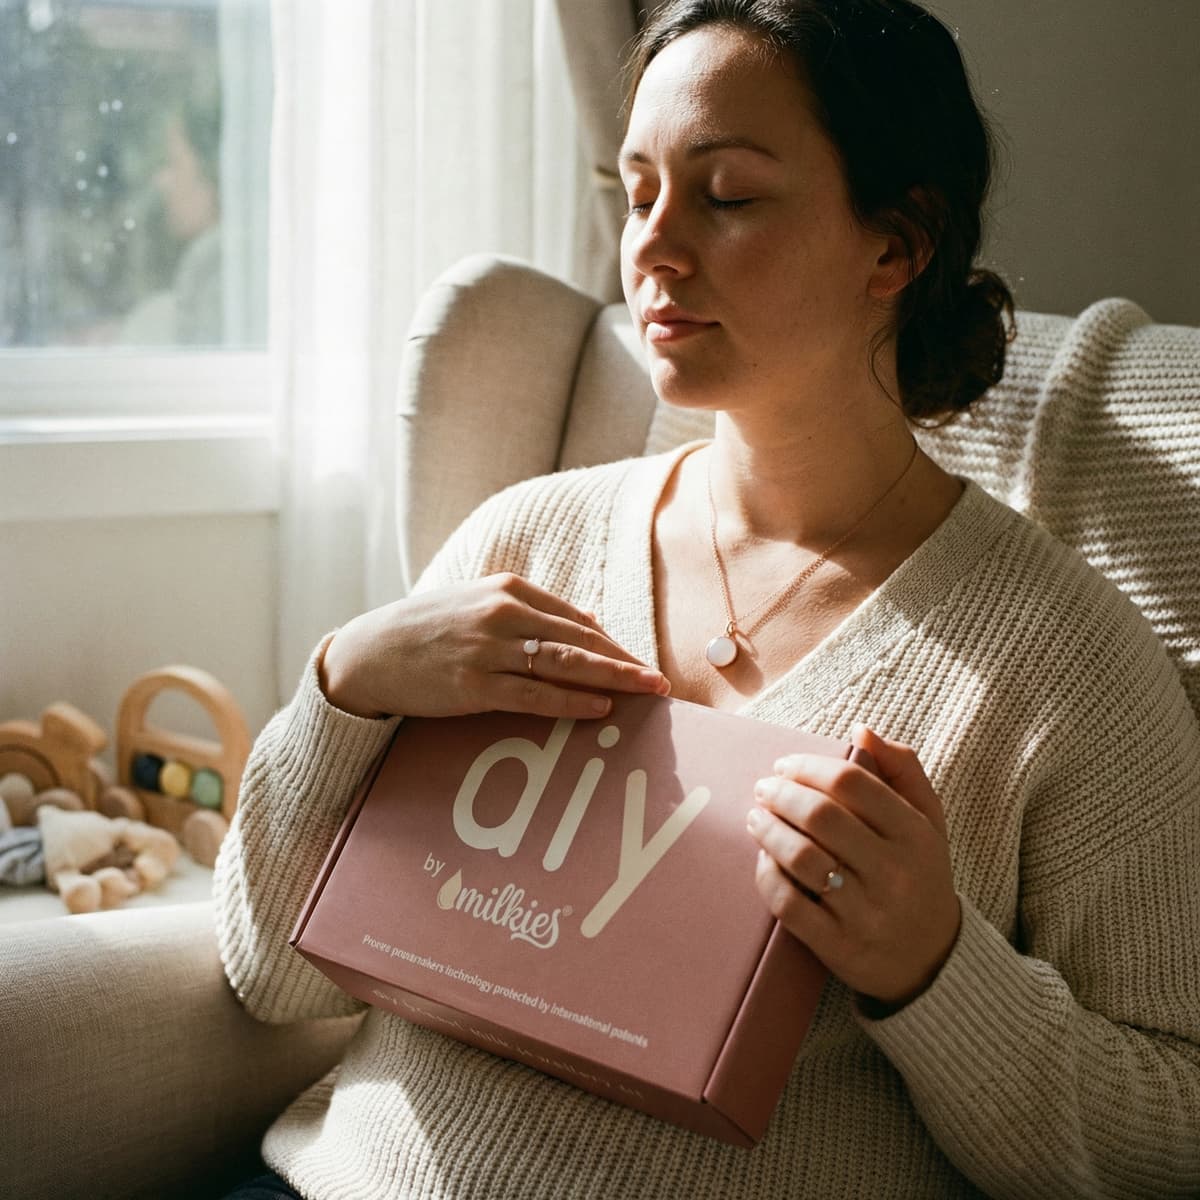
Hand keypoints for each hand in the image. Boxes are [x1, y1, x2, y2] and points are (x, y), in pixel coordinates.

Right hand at [319, 572, 669, 719]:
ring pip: (565, 665)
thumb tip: (589, 621)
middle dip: (625, 661)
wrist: (367, 655)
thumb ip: (533, 609)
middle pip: (579, 640)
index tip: (641, 662)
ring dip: (613, 679)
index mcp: (507, 589)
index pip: (576, 619)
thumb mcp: (478, 603)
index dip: (614, 644)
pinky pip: (534, 695)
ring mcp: (487, 650)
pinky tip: (600, 707)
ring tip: (648, 693)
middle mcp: (502, 614)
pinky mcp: (473, 686)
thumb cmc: (425, 630)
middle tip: (661, 681)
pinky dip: (571, 701)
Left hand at [745, 725, 960, 1009]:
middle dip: (781, 794)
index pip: (852, 782)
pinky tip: (764, 860)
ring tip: (756, 817)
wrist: (931, 962)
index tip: (785, 764)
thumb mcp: (928, 821)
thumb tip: (862, 730)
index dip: (808, 767)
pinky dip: (768, 876)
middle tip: (763, 788)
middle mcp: (894, 872)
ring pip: (802, 858)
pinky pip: (790, 905)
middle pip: (821, 816)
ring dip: (768, 830)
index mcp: (915, 835)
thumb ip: (902, 770)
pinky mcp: (840, 947)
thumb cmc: (920, 876)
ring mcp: (867, 913)